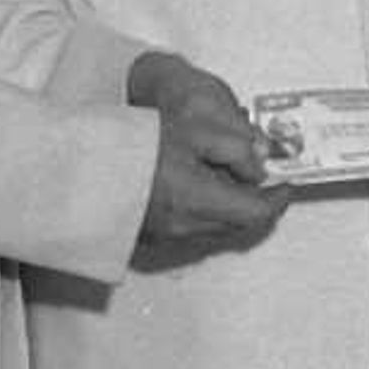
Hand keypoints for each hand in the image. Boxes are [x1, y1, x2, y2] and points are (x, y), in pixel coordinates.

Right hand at [129, 51, 283, 259]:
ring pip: (217, 226)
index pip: (257, 213)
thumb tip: (262, 167)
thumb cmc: (136, 142)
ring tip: (224, 175)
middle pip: (239, 223)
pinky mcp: (151, 237)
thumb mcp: (193, 131)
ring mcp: (166, 236)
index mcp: (199, 200)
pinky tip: (195, 185)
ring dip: (229, 206)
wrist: (82, 165)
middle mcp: (185, 226)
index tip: (286, 184)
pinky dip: (205, 211)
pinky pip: (192, 227)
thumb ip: (236, 148)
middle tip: (258, 177)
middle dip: (255, 202)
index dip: (277, 199)